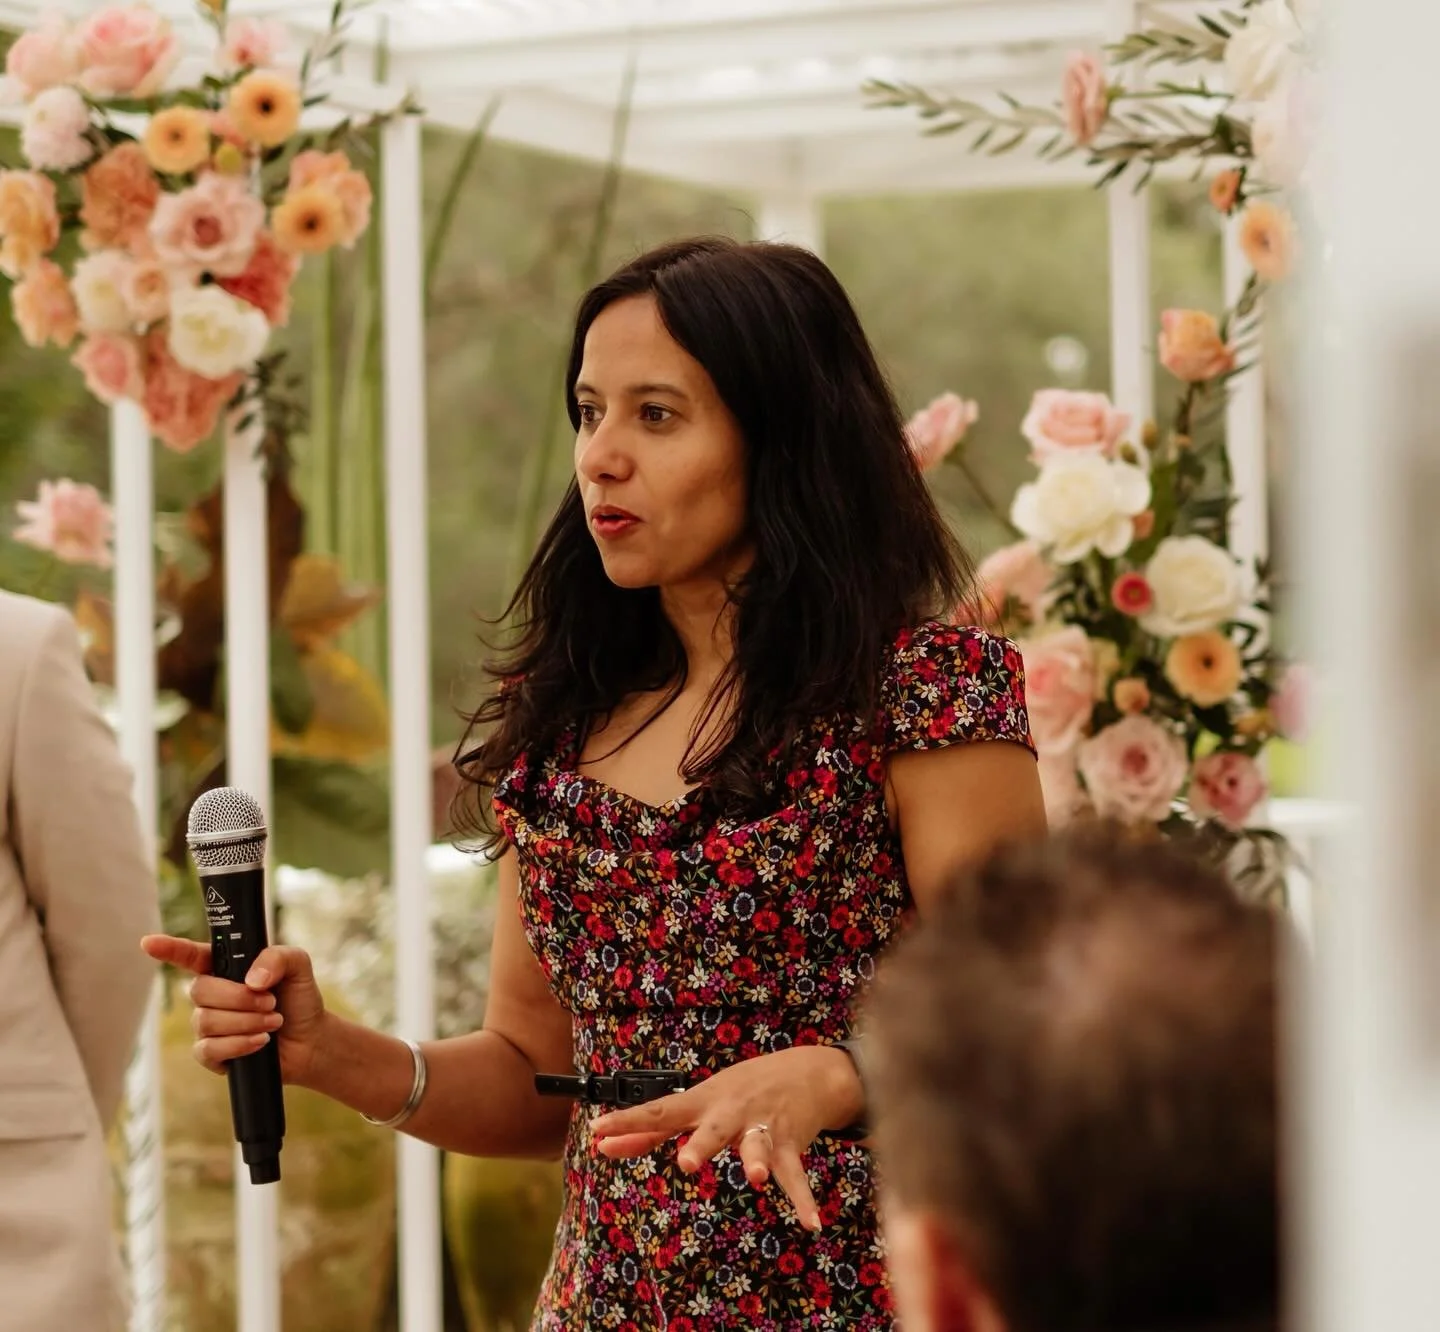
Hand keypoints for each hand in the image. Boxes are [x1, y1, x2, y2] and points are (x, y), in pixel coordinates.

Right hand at [140, 935, 328, 1086]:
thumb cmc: (299, 999)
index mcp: (226, 967)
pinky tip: (260, 1042)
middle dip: (239, 997)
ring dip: (246, 1021)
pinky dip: (239, 1044)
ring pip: (206, 1020)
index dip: (169, 949)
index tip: (149, 943)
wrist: (310, 1040)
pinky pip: (208, 1048)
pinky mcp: (211, 1054)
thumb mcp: (298, 966)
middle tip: (270, 1001)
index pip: (191, 956)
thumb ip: (279, 958)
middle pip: (200, 990)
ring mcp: (208, 1025)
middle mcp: (211, 994)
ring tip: (273, 1021)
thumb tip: (251, 979)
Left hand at [590, 1045, 862, 1231]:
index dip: (629, 1122)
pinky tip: (811, 1224)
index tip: (598, 1131)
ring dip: (755, 1161)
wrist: (806, 1071)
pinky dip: (803, 1200)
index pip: (659, 1112)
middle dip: (701, 1145)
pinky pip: (795, 1176)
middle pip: (712, 1129)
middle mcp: (730, 1112)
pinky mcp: (790, 1142)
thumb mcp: (697, 1102)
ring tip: (754, 1178)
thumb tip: (603, 1145)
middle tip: (687, 1162)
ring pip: (757, 1145)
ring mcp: (762, 1126)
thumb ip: (651, 1130)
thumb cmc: (740, 1091)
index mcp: (702, 1102)